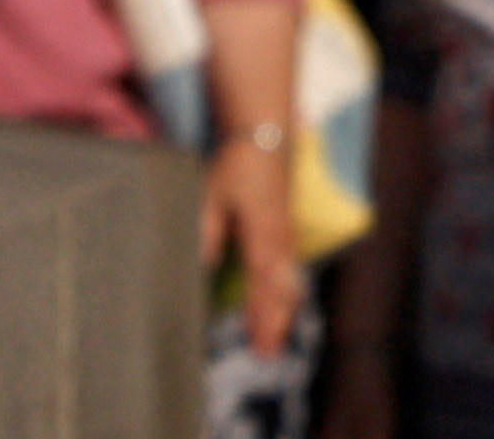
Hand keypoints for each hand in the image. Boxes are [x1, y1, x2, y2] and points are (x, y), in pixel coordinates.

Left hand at [205, 133, 300, 352]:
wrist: (265, 138)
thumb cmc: (236, 167)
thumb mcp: (212, 195)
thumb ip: (207, 230)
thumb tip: (202, 266)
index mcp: (262, 232)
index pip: (264, 282)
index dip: (261, 315)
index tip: (258, 342)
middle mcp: (280, 240)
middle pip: (282, 291)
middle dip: (275, 324)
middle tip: (266, 356)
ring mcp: (287, 238)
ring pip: (290, 284)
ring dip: (281, 314)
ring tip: (270, 343)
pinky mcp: (286, 235)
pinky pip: (290, 273)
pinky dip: (285, 298)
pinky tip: (277, 311)